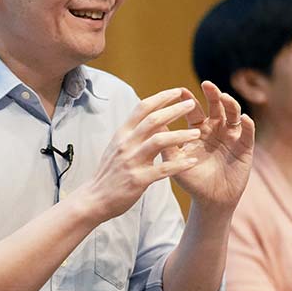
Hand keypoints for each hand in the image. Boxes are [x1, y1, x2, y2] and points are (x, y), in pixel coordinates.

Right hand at [84, 89, 202, 220]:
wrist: (95, 199)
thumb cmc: (110, 173)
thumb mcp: (117, 147)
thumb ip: (132, 133)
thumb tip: (149, 117)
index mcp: (122, 134)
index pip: (142, 108)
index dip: (161, 98)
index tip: (177, 91)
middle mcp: (126, 144)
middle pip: (153, 120)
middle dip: (174, 110)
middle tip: (192, 104)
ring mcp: (132, 161)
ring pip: (159, 141)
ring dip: (180, 135)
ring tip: (197, 133)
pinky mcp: (138, 179)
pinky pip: (163, 169)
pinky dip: (180, 164)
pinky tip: (193, 161)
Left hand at [167, 80, 254, 210]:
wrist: (211, 201)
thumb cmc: (192, 182)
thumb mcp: (175, 161)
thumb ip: (166, 142)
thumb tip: (150, 122)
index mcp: (199, 130)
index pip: (194, 110)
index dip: (188, 100)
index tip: (180, 91)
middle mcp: (217, 130)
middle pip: (216, 107)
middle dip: (212, 95)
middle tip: (207, 85)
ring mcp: (232, 137)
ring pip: (233, 115)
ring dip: (230, 105)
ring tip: (224, 98)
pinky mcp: (245, 147)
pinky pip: (248, 133)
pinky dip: (247, 125)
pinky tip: (244, 118)